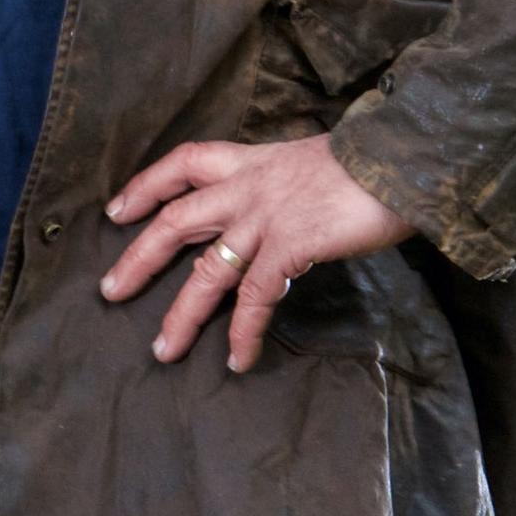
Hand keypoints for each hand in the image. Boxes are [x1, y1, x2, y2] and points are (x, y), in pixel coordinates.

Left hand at [100, 130, 409, 371]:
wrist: (406, 156)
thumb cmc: (373, 162)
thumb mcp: (315, 163)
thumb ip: (287, 187)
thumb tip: (286, 211)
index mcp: (254, 161)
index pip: (185, 164)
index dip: (146, 185)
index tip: (117, 210)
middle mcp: (250, 186)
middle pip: (176, 221)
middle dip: (139, 258)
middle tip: (110, 291)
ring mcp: (267, 217)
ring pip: (208, 270)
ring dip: (182, 314)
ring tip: (163, 350)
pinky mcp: (291, 244)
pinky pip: (255, 297)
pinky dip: (243, 332)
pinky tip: (238, 359)